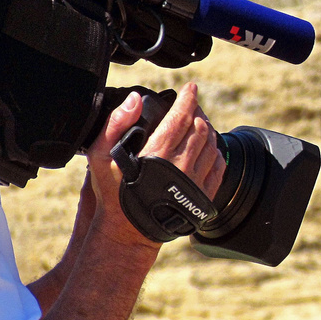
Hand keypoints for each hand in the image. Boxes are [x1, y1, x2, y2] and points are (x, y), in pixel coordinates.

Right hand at [85, 83, 227, 249]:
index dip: (188, 98)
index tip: (191, 88)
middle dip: (198, 112)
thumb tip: (135, 100)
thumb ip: (115, 124)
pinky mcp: (204, 195)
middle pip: (200, 128)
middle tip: (192, 106)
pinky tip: (207, 147)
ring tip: (199, 124)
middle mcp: (181, 165)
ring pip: (212, 145)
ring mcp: (195, 181)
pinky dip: (216, 152)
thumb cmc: (113, 193)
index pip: (182, 116)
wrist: (127, 231)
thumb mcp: (101, 156)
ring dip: (208, 130)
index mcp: (159, 152)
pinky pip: (219, 166)